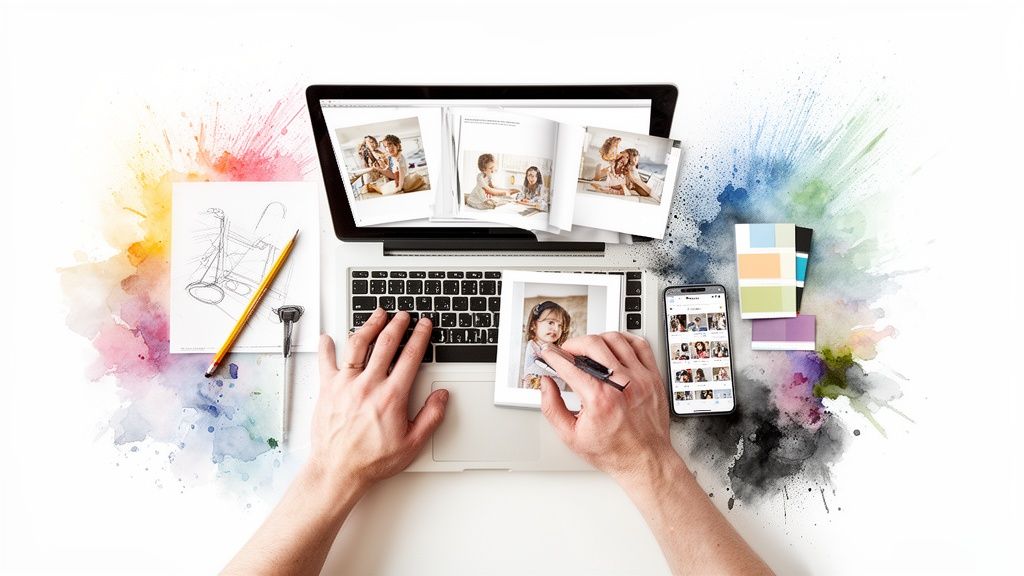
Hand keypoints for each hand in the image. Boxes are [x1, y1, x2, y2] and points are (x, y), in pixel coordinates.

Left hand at [309, 309, 447, 492]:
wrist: (338, 471)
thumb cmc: (372, 460)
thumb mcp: (412, 444)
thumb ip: (431, 417)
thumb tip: (442, 397)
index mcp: (391, 396)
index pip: (410, 356)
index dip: (420, 336)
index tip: (424, 326)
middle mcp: (368, 385)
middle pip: (385, 343)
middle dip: (397, 324)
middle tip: (403, 316)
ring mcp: (345, 384)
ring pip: (358, 344)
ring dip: (369, 325)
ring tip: (377, 315)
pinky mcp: (327, 390)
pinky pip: (325, 362)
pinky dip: (326, 347)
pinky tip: (327, 338)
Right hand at [539, 332, 674, 483]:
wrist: (646, 461)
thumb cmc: (613, 452)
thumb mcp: (571, 437)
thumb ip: (551, 408)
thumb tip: (546, 385)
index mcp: (600, 399)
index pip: (570, 365)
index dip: (554, 356)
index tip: (548, 354)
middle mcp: (622, 385)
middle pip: (593, 344)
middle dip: (574, 344)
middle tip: (567, 352)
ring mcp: (641, 379)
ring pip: (616, 340)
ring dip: (597, 340)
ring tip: (589, 349)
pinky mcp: (653, 377)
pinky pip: (640, 345)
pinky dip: (625, 339)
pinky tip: (615, 346)